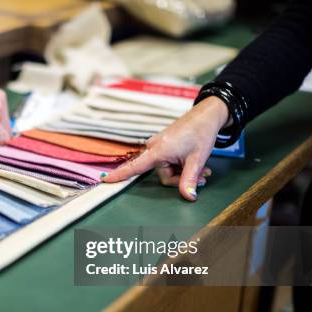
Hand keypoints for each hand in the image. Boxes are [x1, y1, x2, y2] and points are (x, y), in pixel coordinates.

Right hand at [102, 96, 229, 200]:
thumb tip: (188, 197)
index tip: (105, 180)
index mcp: (158, 151)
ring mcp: (158, 144)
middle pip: (163, 174)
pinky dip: (181, 164)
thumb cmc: (201, 133)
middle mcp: (154, 147)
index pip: (135, 167)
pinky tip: (193, 160)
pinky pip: (167, 160)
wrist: (206, 115)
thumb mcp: (197, 160)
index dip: (120, 175)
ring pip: (166, 168)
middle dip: (181, 177)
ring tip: (202, 167)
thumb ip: (189, 180)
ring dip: (183, 171)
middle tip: (202, 175)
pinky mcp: (163, 143)